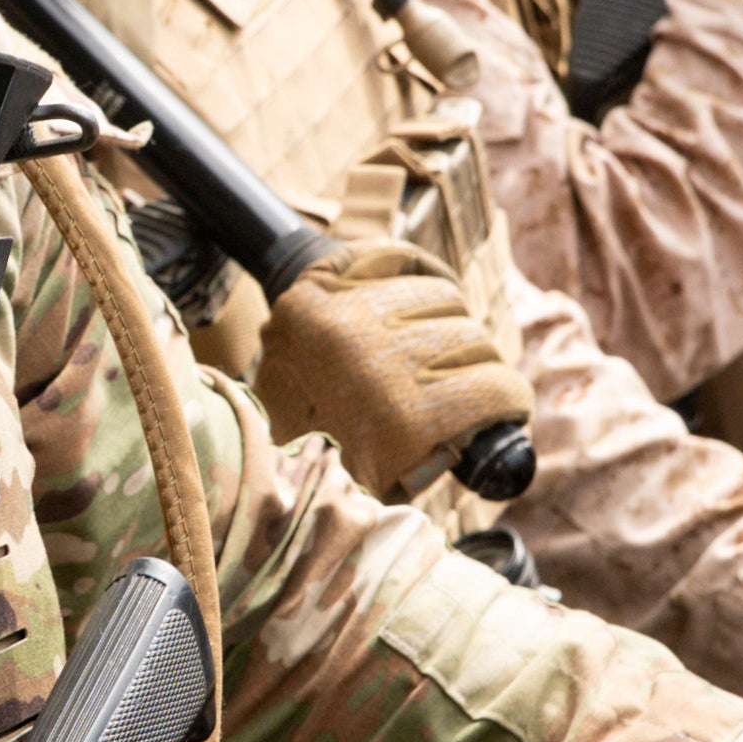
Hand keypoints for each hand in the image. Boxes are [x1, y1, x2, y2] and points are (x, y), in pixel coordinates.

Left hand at [253, 234, 535, 504]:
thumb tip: (485, 432)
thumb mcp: (386, 484)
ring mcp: (344, 317)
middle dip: (481, 364)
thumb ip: (439, 456)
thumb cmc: (318, 472)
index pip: (494, 388)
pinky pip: (394, 257)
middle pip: (473, 339)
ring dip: (450, 318)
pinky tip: (417, 292)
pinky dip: (411, 269)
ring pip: (441, 294)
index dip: (509, 399)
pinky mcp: (317, 288)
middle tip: (472, 378)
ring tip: (440, 340)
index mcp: (401, 422)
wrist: (233, 437)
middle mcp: (377, 362)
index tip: (508, 402)